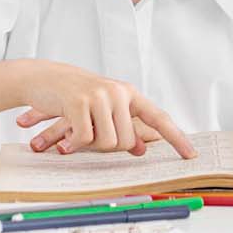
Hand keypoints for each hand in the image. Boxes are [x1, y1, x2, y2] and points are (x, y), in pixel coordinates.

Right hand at [14, 62, 198, 158]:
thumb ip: (123, 126)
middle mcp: (118, 92)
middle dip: (107, 146)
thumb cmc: (73, 95)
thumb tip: (140, 148)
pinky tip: (65, 136)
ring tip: (76, 131)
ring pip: (108, 142)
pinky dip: (74, 143)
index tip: (191, 154)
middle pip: (126, 141)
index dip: (176, 137)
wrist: (41, 78)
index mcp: (128, 93)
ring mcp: (99, 96)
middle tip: (89, 136)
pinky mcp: (79, 102)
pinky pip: (85, 139)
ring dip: (90, 144)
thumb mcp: (103, 109)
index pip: (158, 117)